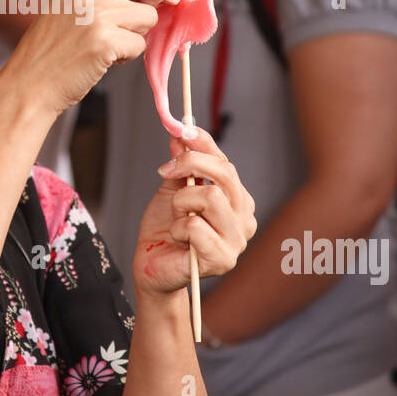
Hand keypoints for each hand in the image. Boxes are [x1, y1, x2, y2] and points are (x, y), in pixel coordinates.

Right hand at [4, 0, 181, 119]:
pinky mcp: (105, 41)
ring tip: (108, 45)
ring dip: (135, 35)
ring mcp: (97, 14)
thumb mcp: (68, 6)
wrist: (29, 84)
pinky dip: (126, 57)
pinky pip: (140, 45)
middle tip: (164, 6)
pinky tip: (102, 60)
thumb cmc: (50, 50)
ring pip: (148, 16)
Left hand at [132, 128, 256, 299]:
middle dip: (190, 164)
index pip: (225, 163)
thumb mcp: (172, 189)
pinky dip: (178, 228)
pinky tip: (178, 239)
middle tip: (166, 170)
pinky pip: (196, 226)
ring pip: (210, 197)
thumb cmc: (166, 229)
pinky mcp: (223, 260)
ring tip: (176, 217)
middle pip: (224, 174)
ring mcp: (237, 241)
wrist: (153, 266)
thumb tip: (180, 133)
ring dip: (181, 202)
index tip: (181, 129)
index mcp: (238, 200)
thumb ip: (181, 163)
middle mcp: (244, 218)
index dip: (203, 143)